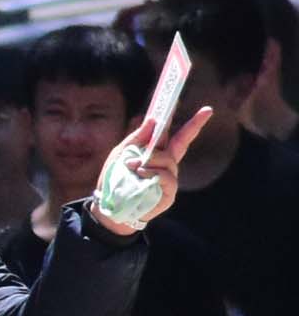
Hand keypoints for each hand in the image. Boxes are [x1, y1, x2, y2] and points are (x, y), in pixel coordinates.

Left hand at [91, 103, 208, 231]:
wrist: (108, 206)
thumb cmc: (115, 179)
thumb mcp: (121, 154)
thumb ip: (136, 138)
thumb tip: (152, 119)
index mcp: (156, 153)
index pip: (174, 135)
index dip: (186, 122)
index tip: (202, 109)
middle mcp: (167, 164)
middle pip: (183, 142)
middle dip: (195, 125)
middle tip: (207, 110)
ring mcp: (170, 178)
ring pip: (168, 160)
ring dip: (149, 159)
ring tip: (131, 165)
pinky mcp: (169, 193)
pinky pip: (166, 176)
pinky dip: (152, 172)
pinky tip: (141, 173)